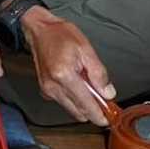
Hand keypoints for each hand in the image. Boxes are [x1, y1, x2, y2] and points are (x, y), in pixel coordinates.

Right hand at [21, 7, 114, 124]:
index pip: (86, 105)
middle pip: (79, 112)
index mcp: (65, 76)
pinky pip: (64, 103)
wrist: (39, 30)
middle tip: (105, 103)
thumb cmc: (60, 35)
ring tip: (92, 90)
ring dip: (84, 106)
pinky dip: (74, 100)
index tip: (110, 119)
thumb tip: (108, 93)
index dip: (100, 115)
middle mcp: (53, 86)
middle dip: (94, 111)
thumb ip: (99, 73)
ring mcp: (47, 90)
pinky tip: (79, 87)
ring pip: (72, 110)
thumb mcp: (86, 49)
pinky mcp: (45, 90)